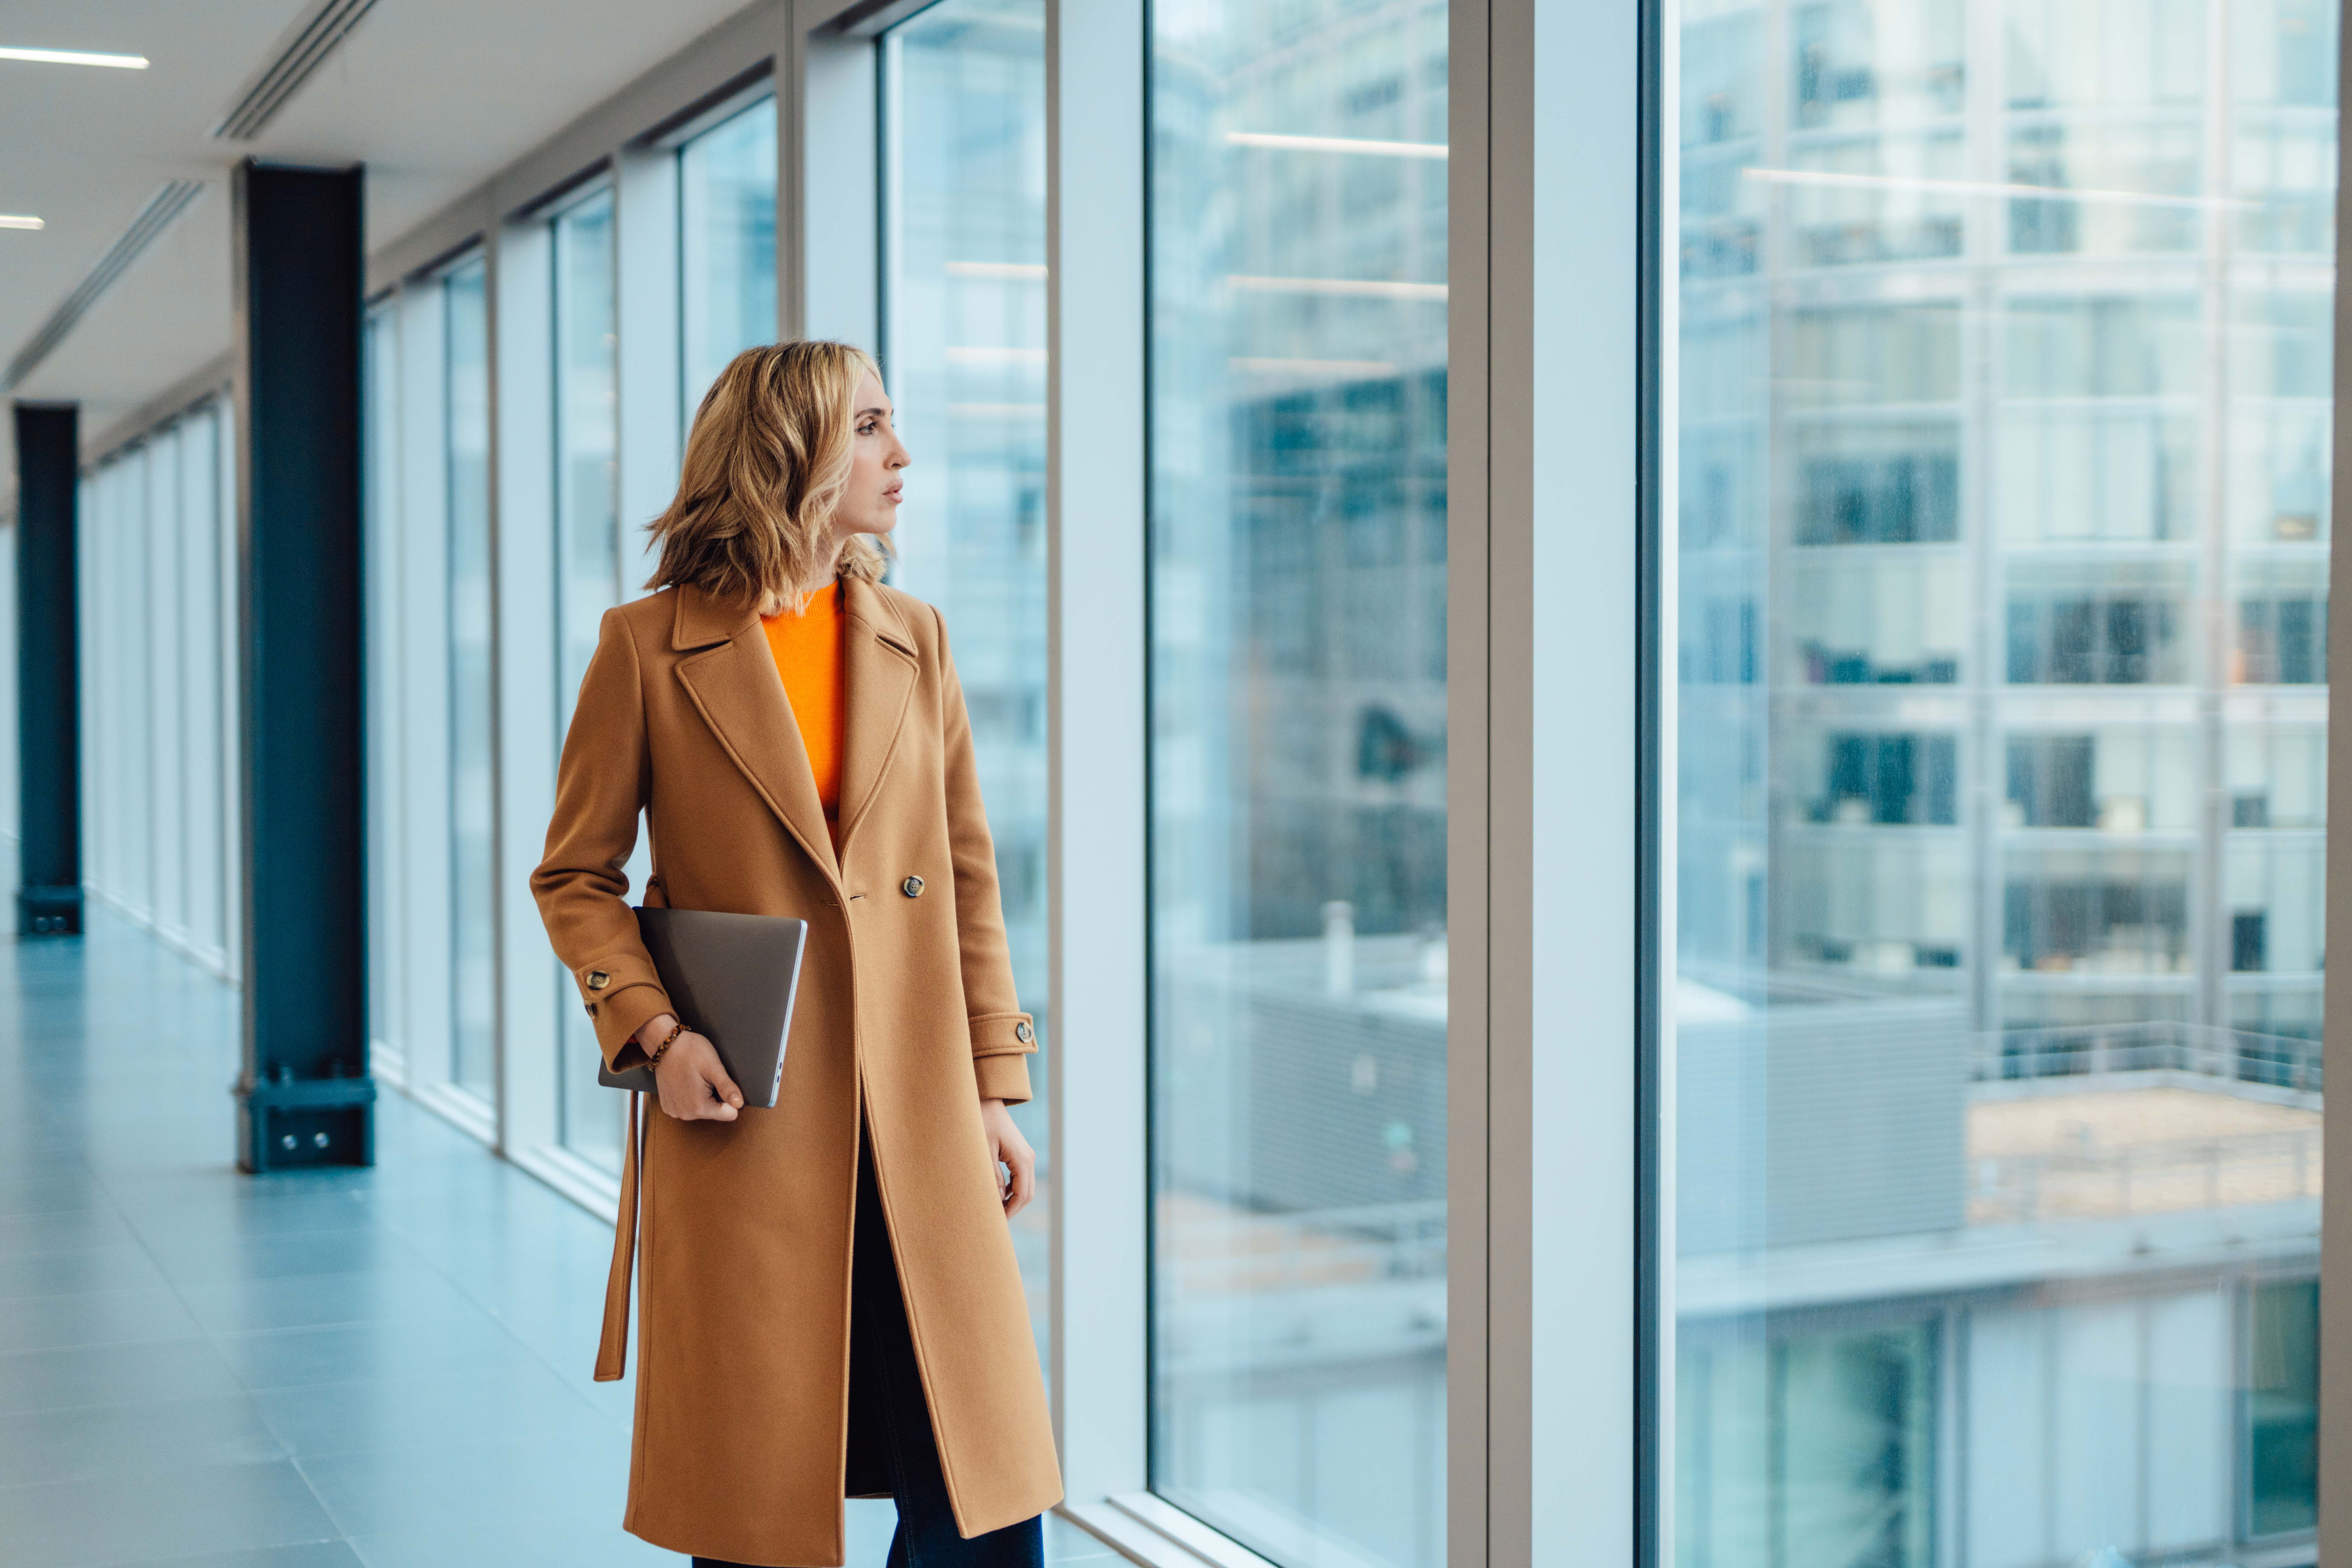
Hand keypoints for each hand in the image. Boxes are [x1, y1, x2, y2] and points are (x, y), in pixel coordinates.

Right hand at [638, 1014, 741, 1121]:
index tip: (718, 1083)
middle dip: (714, 1096)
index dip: (729, 1098)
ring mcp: (674, 1111)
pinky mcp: (668, 1106)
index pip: (729, 1114)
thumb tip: (739, 1105)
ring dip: (702, 1096)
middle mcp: (685, 1114)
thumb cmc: (690, 1051)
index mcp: (699, 1107)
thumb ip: (727, 1088)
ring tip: (694, 1078)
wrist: (664, 1045)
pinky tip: (685, 1082)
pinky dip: (689, 1096)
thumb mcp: (713, 1067)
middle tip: (705, 1078)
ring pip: (701, 1110)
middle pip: (714, 1112)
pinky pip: (687, 1107)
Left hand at [980, 1098, 1035, 1218]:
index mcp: (1022, 1159)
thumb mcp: (984, 1153)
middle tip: (997, 1220)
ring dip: (1013, 1199)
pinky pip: (1021, 1177)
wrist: (987, 1103)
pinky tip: (998, 1194)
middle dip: (1014, 1208)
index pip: (1022, 1194)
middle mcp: (1029, 1158)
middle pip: (1027, 1193)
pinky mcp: (1021, 1154)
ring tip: (996, 1209)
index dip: (1011, 1210)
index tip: (999, 1221)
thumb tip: (998, 1199)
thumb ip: (992, 1177)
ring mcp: (1026, 1156)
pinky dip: (1013, 1189)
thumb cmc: (983, 1124)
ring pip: (1025, 1186)